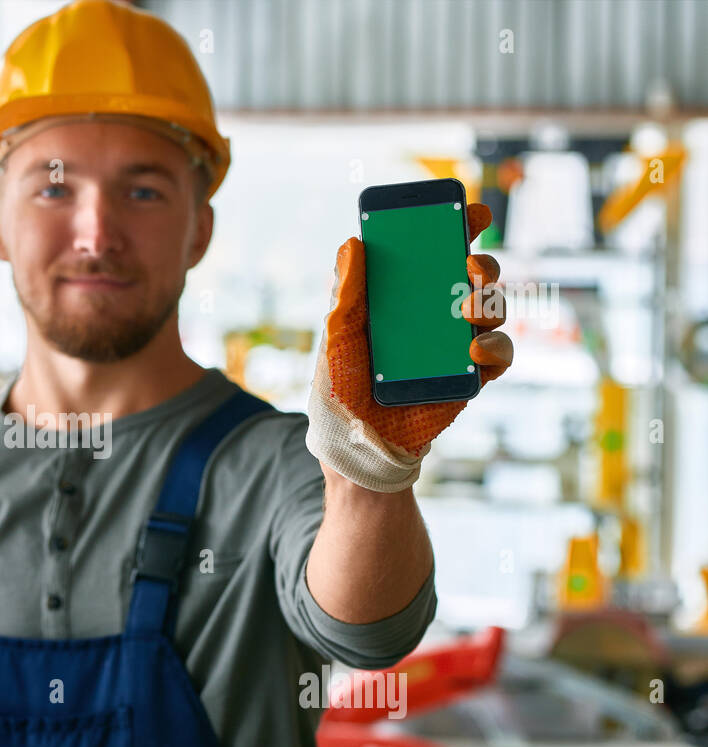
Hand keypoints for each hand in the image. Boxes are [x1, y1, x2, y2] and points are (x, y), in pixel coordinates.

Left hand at [305, 201, 512, 491]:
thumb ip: (346, 292)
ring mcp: (455, 345)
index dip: (457, 229)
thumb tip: (353, 242)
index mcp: (403, 297)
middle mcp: (434, 316)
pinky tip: (475, 347)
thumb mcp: (337, 335)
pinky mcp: (470, 377)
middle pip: (474, 276)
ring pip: (493, 309)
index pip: (435, 254)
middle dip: (482, 263)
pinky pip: (499, 354)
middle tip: (471, 265)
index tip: (469, 212)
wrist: (355, 444)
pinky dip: (495, 346)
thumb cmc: (339, 387)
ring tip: (471, 308)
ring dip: (491, 300)